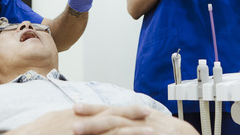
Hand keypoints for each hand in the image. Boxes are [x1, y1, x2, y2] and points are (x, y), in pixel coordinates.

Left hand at [72, 103, 198, 134]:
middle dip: (92, 120)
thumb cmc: (167, 132)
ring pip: (120, 129)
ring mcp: (145, 129)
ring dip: (100, 131)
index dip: (93, 108)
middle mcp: (138, 119)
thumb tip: (109, 126)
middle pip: (112, 117)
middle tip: (72, 124)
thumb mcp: (145, 123)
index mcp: (134, 115)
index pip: (110, 109)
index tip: (75, 107)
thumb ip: (128, 124)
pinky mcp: (150, 134)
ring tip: (80, 133)